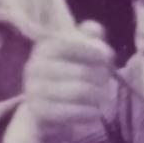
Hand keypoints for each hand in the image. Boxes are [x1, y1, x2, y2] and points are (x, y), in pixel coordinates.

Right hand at [3, 21, 116, 142]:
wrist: (44, 108)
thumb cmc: (67, 74)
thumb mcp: (77, 52)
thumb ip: (88, 38)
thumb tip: (95, 30)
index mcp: (45, 48)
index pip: (70, 44)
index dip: (93, 49)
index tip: (108, 57)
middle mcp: (35, 67)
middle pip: (82, 71)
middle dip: (101, 78)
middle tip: (106, 82)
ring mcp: (34, 91)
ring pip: (81, 92)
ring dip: (99, 96)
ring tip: (103, 97)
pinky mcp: (39, 113)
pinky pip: (73, 112)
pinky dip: (90, 113)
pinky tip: (95, 112)